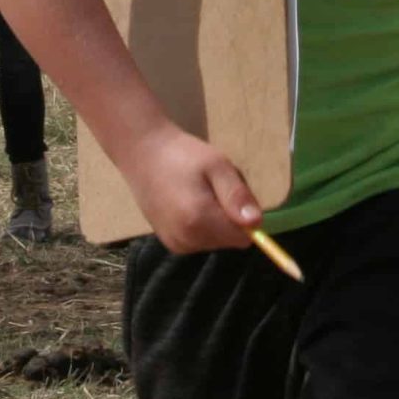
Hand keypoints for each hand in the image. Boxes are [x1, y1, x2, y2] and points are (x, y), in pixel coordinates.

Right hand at [124, 126, 265, 253]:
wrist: (142, 153)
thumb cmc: (182, 154)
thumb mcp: (217, 165)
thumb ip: (236, 195)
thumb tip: (257, 224)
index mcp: (199, 221)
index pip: (242, 238)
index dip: (245, 217)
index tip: (231, 193)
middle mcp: (187, 240)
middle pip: (229, 240)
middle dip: (229, 218)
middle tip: (213, 189)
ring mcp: (176, 244)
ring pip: (216, 241)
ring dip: (216, 221)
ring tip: (200, 193)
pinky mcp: (170, 243)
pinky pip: (201, 241)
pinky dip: (201, 226)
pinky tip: (188, 203)